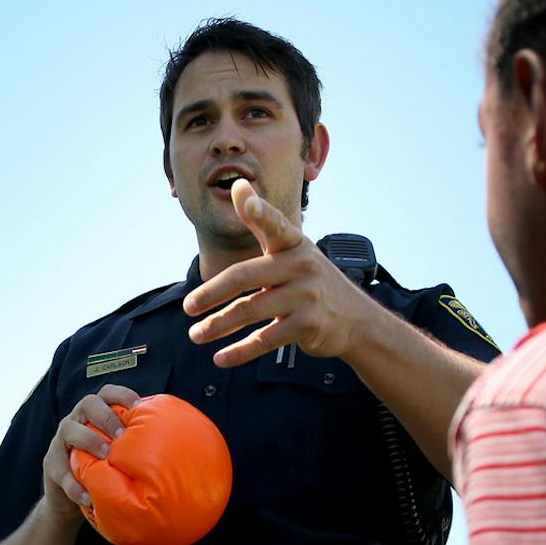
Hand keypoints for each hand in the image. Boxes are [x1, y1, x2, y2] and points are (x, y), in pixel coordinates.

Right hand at [43, 383, 139, 510]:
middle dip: (105, 416)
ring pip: (69, 429)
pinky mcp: (51, 465)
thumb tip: (174, 447)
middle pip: (87, 403)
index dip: (121, 394)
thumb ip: (133, 445)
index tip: (138, 405)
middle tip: (121, 435)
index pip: (106, 393)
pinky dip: (74, 485)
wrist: (71, 497)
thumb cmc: (101, 468)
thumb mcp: (116, 453)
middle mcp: (76, 421)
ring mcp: (60, 441)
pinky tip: (88, 497)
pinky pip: (60, 472)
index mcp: (94, 414)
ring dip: (89, 440)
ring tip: (105, 456)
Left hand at [181, 178, 387, 366]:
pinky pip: (265, 339)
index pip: (275, 225)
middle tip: (189, 307)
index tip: (247, 200)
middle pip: (245, 277)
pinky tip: (221, 358)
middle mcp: (301, 266)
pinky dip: (240, 351)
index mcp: (294, 244)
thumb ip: (261, 221)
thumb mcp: (292, 248)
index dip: (260, 212)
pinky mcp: (308, 325)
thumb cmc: (312, 281)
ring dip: (218, 325)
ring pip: (250, 310)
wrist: (356, 319)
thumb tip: (238, 186)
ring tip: (197, 334)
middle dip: (212, 293)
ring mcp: (306, 296)